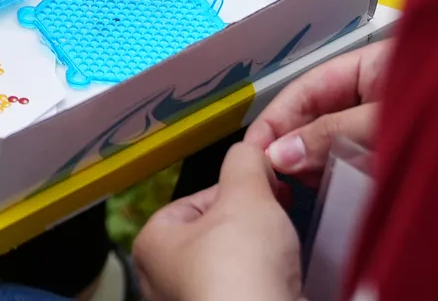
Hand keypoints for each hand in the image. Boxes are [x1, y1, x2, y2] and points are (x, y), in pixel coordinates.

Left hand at [133, 139, 301, 300]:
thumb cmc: (240, 271)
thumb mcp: (246, 194)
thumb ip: (245, 163)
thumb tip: (250, 150)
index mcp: (152, 244)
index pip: (195, 199)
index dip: (234, 189)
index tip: (263, 187)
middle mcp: (164, 280)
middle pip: (216, 231)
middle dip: (250, 222)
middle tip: (276, 215)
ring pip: (234, 264)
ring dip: (262, 254)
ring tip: (283, 251)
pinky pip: (249, 291)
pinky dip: (267, 283)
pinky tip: (285, 280)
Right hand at [243, 41, 392, 186]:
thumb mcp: (381, 123)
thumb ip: (332, 135)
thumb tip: (278, 155)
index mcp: (371, 68)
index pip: (308, 89)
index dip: (276, 118)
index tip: (252, 150)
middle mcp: (374, 93)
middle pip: (317, 115)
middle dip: (293, 145)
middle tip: (273, 179)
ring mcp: (385, 126)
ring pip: (333, 142)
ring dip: (314, 164)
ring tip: (299, 188)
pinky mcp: (397, 156)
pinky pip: (356, 163)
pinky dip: (339, 176)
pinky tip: (329, 192)